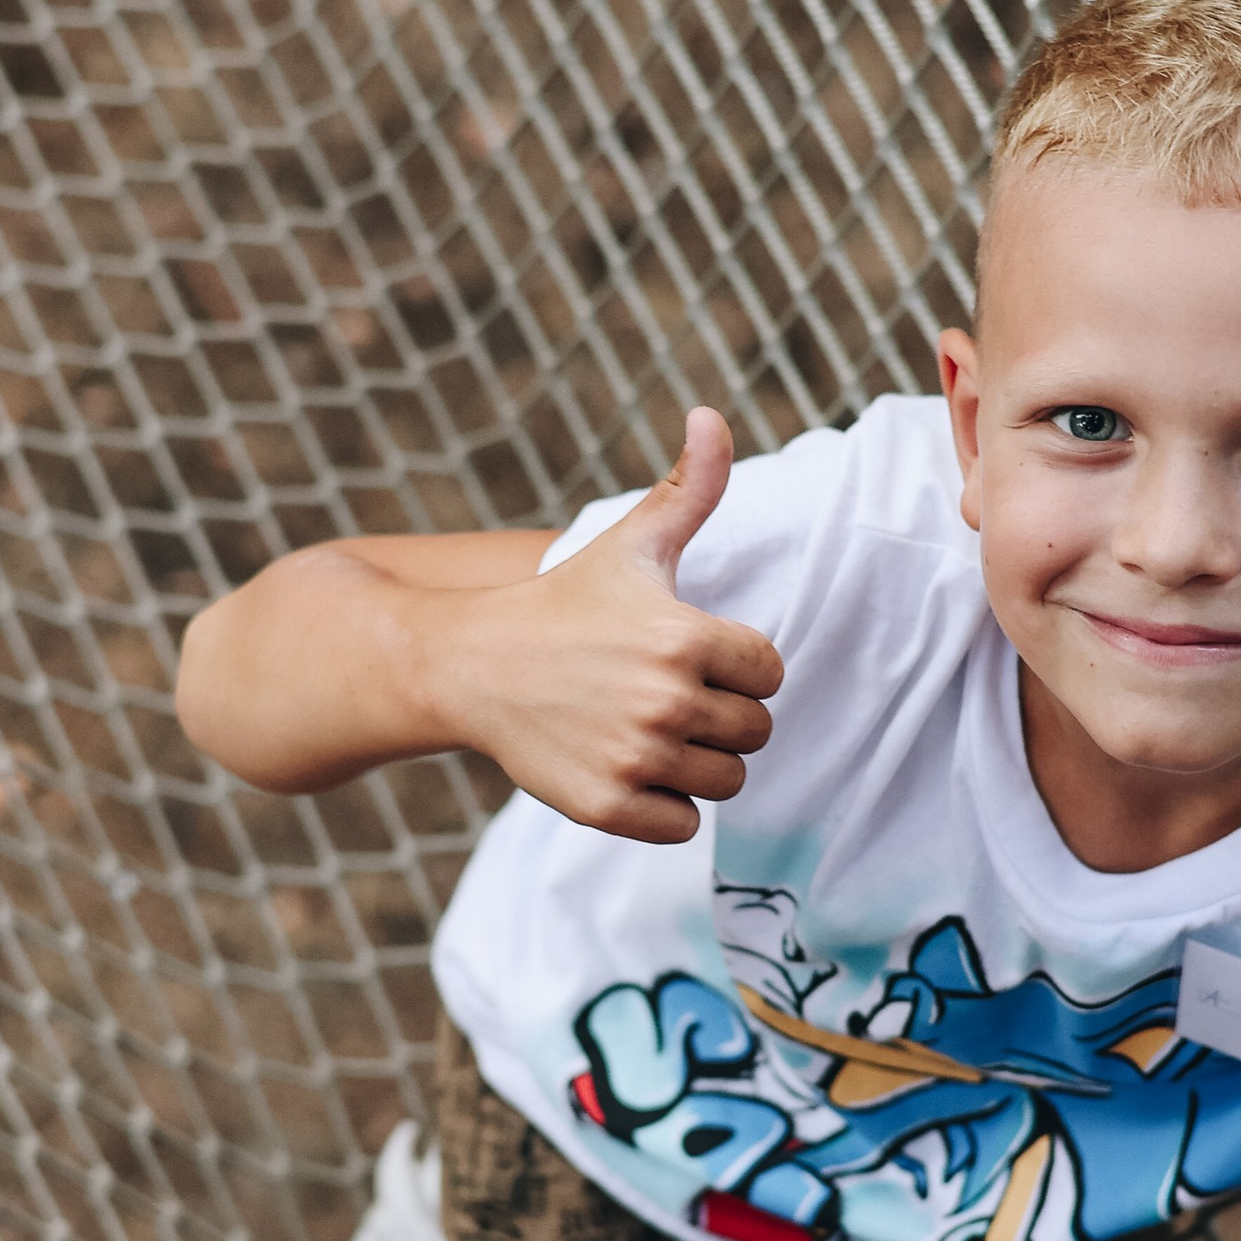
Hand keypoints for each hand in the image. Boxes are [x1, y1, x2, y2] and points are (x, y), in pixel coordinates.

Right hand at [438, 406, 783, 844]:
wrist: (471, 667)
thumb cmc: (563, 602)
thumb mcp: (631, 543)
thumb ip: (689, 487)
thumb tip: (713, 414)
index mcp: (685, 637)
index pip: (769, 673)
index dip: (736, 664)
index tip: (690, 654)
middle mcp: (665, 701)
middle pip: (754, 732)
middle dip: (720, 715)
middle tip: (664, 694)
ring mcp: (634, 758)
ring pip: (726, 782)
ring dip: (697, 762)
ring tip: (648, 729)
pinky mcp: (606, 806)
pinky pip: (682, 825)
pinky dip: (664, 806)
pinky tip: (629, 767)